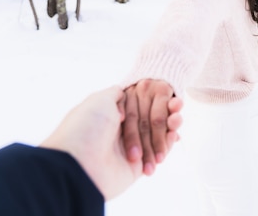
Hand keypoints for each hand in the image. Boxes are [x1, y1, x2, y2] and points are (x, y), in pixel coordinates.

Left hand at [39, 86, 179, 199]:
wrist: (79, 164)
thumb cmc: (86, 128)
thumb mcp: (99, 100)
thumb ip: (116, 93)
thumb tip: (124, 90)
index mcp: (112, 116)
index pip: (140, 106)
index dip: (156, 100)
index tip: (169, 94)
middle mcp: (120, 132)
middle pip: (151, 119)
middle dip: (166, 112)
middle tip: (178, 104)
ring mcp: (130, 150)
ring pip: (156, 136)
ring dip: (171, 125)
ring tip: (178, 117)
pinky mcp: (136, 168)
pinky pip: (156, 154)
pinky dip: (169, 142)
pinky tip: (176, 132)